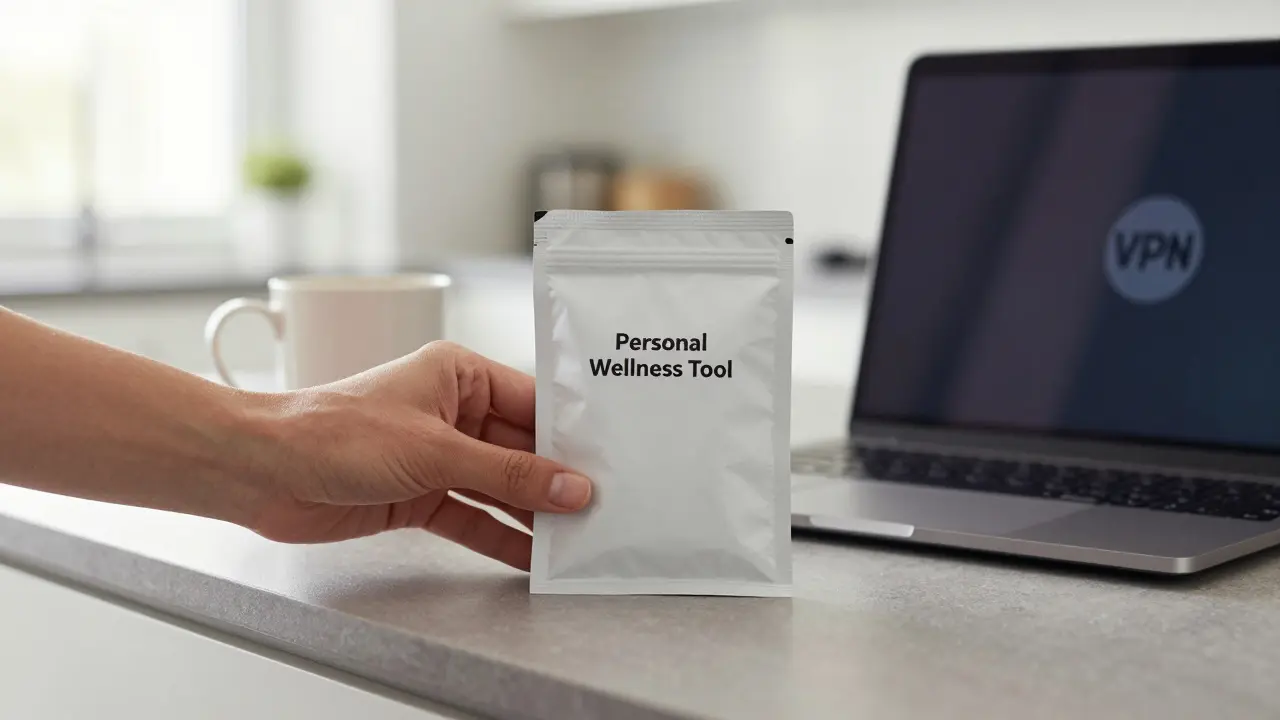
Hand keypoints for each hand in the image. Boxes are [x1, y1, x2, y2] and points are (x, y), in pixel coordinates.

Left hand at [241, 341, 591, 569]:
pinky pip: (473, 518)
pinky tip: (532, 557)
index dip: (571, 435)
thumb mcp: (435, 451)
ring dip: (533, 514)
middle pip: (521, 451)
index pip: (533, 403)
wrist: (262, 471)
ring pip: (500, 488)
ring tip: (579, 539)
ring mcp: (437, 457)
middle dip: (557, 481)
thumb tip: (572, 488)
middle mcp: (454, 412)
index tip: (611, 461)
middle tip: (605, 509)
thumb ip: (508, 476)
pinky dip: (500, 537)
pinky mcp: (420, 496)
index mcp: (460, 375)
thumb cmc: (337, 433)